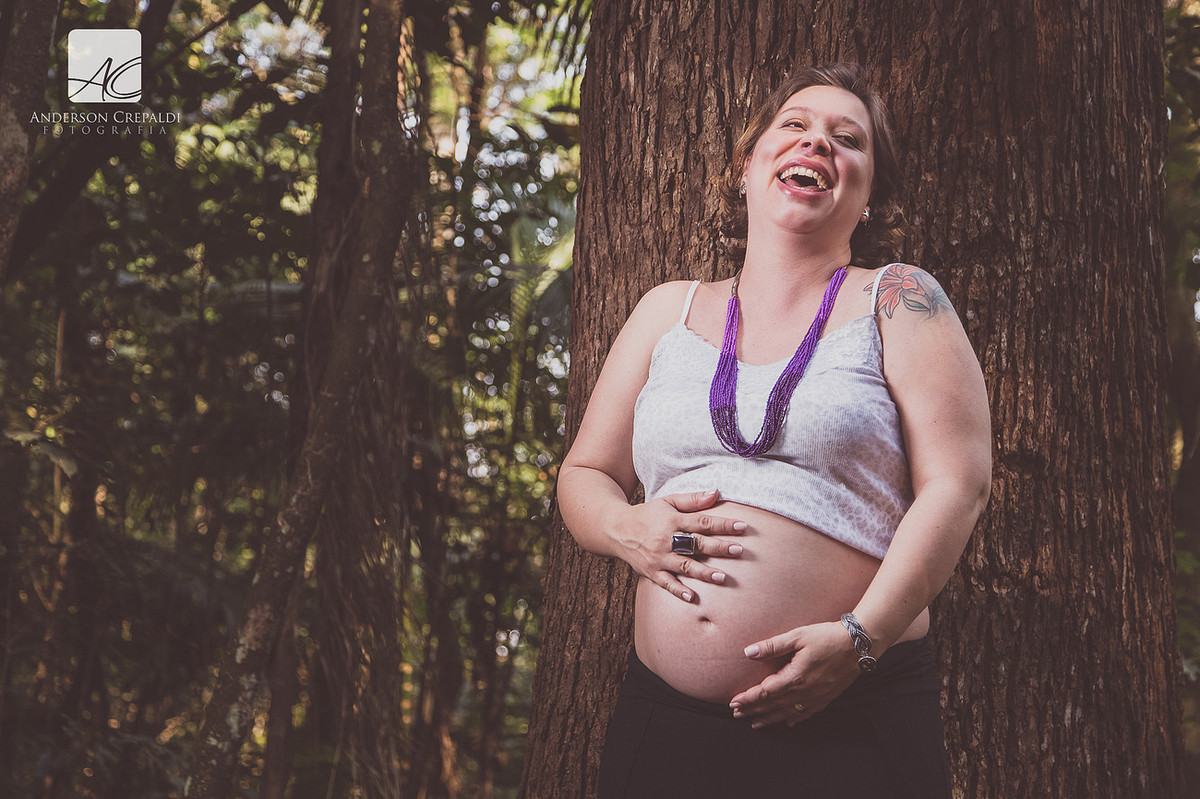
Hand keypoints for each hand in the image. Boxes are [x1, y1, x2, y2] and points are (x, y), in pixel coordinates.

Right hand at [612, 488, 747, 602]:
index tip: (742, 526)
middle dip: (718, 547)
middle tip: (739, 550)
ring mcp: (659, 557)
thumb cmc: (648, 514)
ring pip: (684, 565)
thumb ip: (693, 499)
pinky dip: (678, 590)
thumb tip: (717, 493)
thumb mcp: (668, 501)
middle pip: (696, 544)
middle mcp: (666, 539)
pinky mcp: (651, 571)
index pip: (702, 522)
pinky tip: (692, 597)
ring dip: (704, 572)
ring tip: (722, 577)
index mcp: (673, 520)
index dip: (722, 524)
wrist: (616, 529)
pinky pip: (665, 582)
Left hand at [729, 621, 859, 727]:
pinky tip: (788, 723)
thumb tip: (748, 652)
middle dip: (754, 710)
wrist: (859, 645)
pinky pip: (807, 713)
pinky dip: (794, 719)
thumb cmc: (827, 636)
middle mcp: (805, 692)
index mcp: (795, 677)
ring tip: (755, 723)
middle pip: (774, 706)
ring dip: (770, 718)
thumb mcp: (798, 636)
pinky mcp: (827, 697)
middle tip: (737, 715)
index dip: (748, 699)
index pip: (765, 693)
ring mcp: (816, 697)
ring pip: (788, 713)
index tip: (734, 703)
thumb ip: (772, 646)